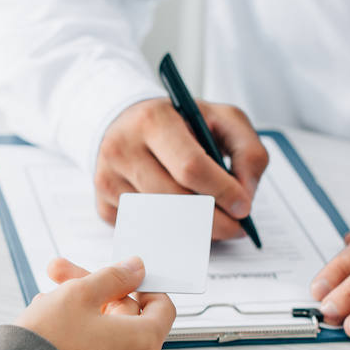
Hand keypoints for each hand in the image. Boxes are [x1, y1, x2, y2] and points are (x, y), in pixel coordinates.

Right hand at [16, 257, 175, 349]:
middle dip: (93, 293)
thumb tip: (136, 269)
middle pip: (124, 320)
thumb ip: (113, 277)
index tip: (119, 275)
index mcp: (142, 342)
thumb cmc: (49, 342)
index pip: (162, 307)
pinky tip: (45, 330)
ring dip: (77, 316)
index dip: (141, 285)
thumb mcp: (80, 293)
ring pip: (101, 340)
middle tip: (59, 274)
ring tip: (43, 303)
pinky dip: (72, 344)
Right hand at [95, 98, 269, 240]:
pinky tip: (178, 216)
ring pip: (159, 220)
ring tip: (212, 221)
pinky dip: (167, 230)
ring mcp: (107, 179)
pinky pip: (142, 229)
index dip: (221, 192)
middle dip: (213, 220)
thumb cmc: (178, 122)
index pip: (191, 166)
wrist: (125, 122)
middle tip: (235, 227)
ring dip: (192, 229)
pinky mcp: (102, 204)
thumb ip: (247, 151)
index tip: (243, 208)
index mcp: (153, 120)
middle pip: (175, 200)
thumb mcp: (221, 119)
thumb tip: (244, 196)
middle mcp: (122, 148)